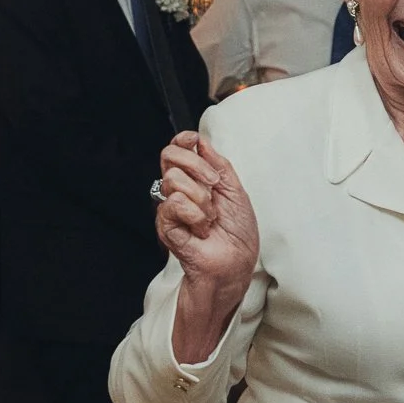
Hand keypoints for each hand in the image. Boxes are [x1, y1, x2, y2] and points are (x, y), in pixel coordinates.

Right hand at [156, 132, 257, 291]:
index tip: (195, 141)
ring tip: (210, 217)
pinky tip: (201, 227)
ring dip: (201, 198)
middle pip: (169, 156)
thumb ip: (218, 164)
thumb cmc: (237, 232)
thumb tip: (202, 142)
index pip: (177, 149)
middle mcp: (179, 190)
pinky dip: (195, 214)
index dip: (183, 140)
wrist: (236, 262)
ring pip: (173, 179)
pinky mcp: (166, 225)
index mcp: (195, 179)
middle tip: (213, 186)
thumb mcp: (235, 189)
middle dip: (197, 166)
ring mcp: (171, 207)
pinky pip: (174, 203)